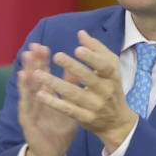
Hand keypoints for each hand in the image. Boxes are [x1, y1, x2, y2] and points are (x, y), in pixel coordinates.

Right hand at [17, 43, 78, 155]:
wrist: (52, 152)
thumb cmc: (59, 128)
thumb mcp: (68, 106)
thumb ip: (70, 88)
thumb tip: (75, 69)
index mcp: (45, 95)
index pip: (43, 74)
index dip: (42, 60)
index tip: (42, 46)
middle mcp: (35, 99)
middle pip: (33, 78)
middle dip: (33, 63)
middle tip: (32, 47)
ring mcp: (30, 110)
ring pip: (27, 89)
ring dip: (26, 74)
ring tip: (25, 60)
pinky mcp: (27, 121)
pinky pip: (26, 106)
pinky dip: (24, 93)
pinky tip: (23, 81)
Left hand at [38, 32, 137, 151]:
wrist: (117, 121)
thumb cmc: (111, 88)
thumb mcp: (110, 69)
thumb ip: (96, 50)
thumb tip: (81, 33)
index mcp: (112, 76)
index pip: (105, 66)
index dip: (92, 58)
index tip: (78, 49)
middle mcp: (105, 91)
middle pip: (88, 79)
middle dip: (72, 67)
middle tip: (56, 56)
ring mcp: (95, 106)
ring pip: (74, 94)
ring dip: (55, 84)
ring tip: (38, 74)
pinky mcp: (85, 118)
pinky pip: (68, 110)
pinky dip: (54, 102)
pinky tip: (40, 94)